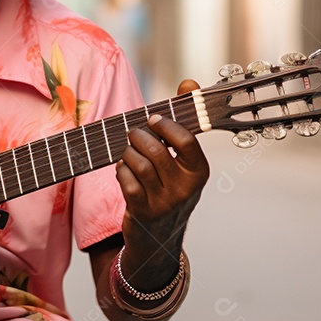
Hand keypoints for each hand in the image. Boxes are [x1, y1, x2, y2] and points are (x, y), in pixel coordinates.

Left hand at [115, 79, 209, 290]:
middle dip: (138, 136)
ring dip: (127, 153)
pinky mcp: (142, 211)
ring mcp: (164, 202)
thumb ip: (185, 119)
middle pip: (155, 150)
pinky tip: (124, 170)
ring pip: (137, 163)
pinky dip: (120, 169)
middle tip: (133, 134)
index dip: (165, 125)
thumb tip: (189, 83)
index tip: (153, 119)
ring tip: (128, 152)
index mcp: (200, 172)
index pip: (185, 140)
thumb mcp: (183, 160)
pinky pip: (125, 178)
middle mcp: (186, 189)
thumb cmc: (170, 186)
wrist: (159, 237)